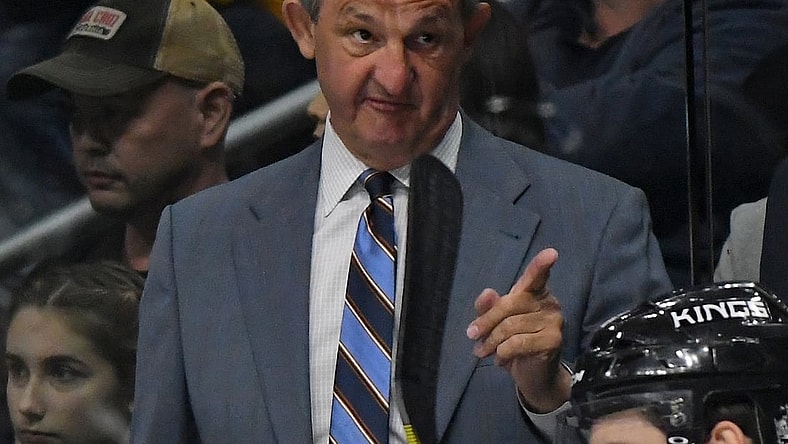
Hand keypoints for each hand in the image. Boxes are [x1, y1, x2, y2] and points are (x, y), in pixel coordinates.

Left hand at [465, 248, 569, 412]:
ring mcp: (554, 322)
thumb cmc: (513, 343)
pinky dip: (503, 353)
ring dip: (491, 342)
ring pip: (511, 326)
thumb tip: (487, 293)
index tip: (551, 253)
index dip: (541, 264)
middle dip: (487, 321)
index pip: (537, 276)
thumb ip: (488, 307)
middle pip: (510, 304)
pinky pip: (518, 343)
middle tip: (472, 335)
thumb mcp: (495, 323)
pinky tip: (502, 360)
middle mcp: (549, 303)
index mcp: (534, 293)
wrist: (533, 376)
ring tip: (483, 352)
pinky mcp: (553, 341)